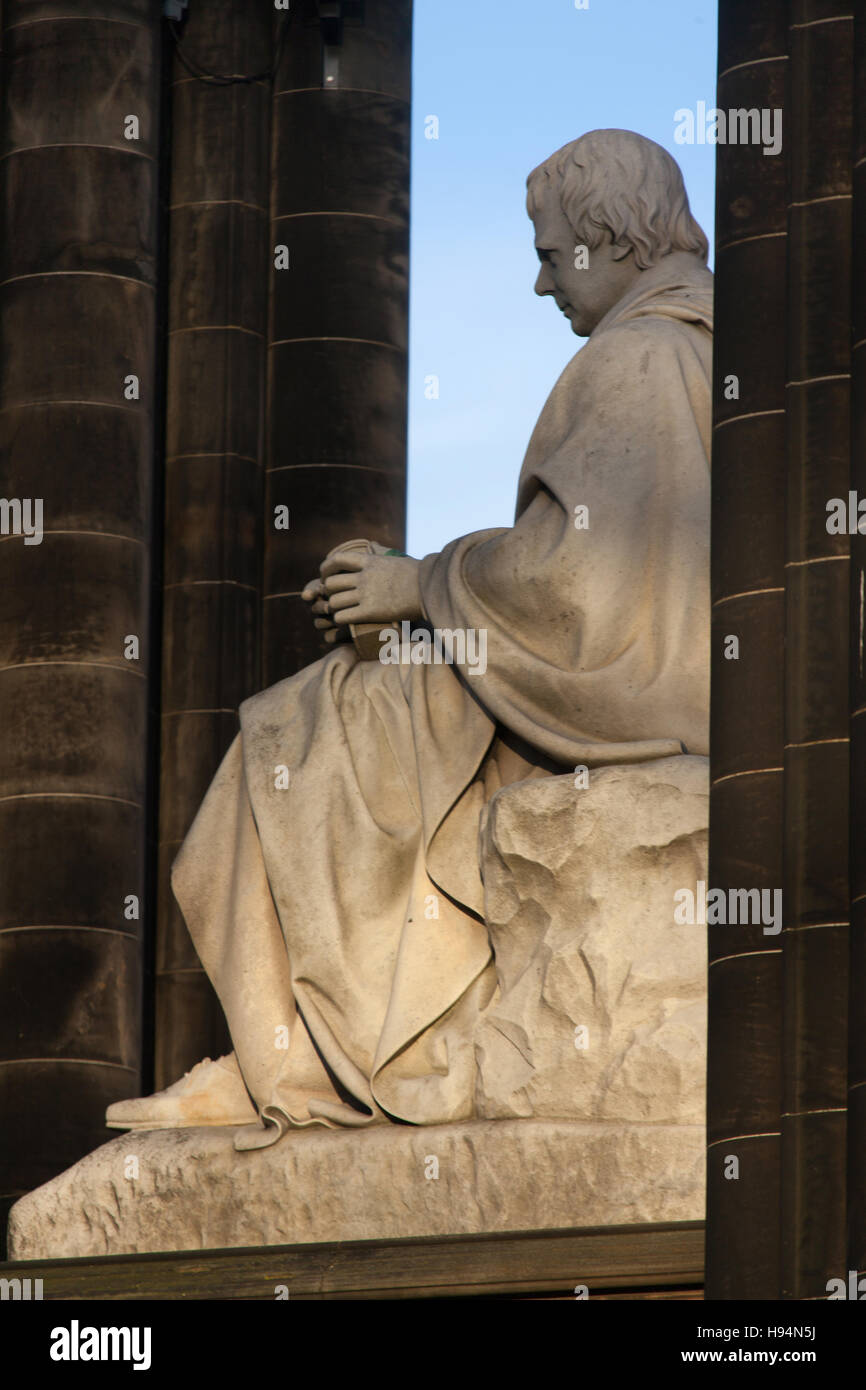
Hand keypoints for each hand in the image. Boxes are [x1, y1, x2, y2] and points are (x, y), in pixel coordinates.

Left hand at [301, 547, 422, 642]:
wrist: (431, 589)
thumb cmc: (417, 576)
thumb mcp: (394, 560)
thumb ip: (378, 558)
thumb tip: (372, 549)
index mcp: (369, 561)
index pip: (337, 560)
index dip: (326, 569)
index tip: (326, 576)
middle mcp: (364, 577)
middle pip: (331, 584)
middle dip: (329, 592)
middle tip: (334, 598)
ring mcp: (366, 594)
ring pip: (335, 602)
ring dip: (335, 608)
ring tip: (342, 611)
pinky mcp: (370, 612)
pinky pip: (342, 616)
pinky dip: (340, 619)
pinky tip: (346, 620)